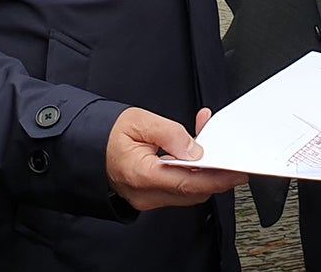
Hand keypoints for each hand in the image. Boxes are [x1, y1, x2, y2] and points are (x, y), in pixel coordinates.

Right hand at [104, 107, 246, 210]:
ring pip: (187, 192)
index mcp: (141, 174)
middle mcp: (144, 193)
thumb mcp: (139, 121)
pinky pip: (177, 189)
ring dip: (204, 172)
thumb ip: (170, 134)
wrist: (84, 146)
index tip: (235, 172)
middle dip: (215, 175)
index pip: (188, 182)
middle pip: (192, 191)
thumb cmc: (107, 133)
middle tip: (230, 157)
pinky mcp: (149, 196)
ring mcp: (146, 198)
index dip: (216, 178)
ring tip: (210, 146)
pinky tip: (194, 155)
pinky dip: (191, 174)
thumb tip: (195, 149)